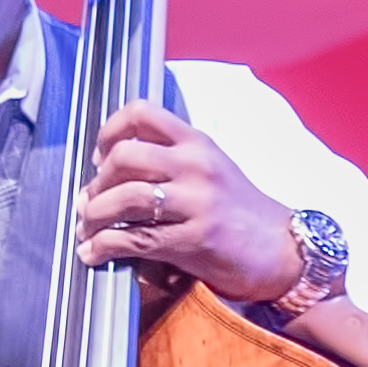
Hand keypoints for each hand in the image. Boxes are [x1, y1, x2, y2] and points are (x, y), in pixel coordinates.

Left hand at [73, 104, 307, 302]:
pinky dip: (104, 246)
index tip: (99, 156)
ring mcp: (196, 202)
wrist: (281, 249)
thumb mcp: (210, 169)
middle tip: (90, 200)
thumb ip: (169, 161)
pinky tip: (94, 253)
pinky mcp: (194, 239)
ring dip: (94, 215)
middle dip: (97, 182)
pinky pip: (135, 239)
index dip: (109, 132)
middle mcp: (196, 166)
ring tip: (86, 228)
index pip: (142, 113)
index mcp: (197, 142)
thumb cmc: (240, 211)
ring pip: (126, 197)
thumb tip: (110, 172)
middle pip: (125, 156)